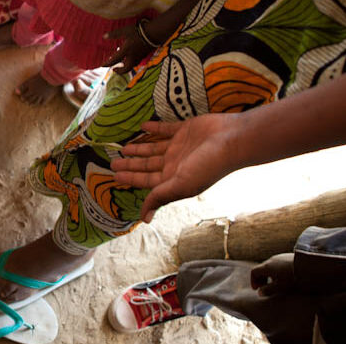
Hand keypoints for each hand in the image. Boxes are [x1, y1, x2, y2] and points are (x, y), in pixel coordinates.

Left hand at [103, 24, 154, 72]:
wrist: (154, 33)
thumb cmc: (139, 31)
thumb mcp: (125, 31)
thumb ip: (114, 34)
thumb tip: (104, 36)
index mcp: (126, 51)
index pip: (114, 61)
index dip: (107, 64)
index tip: (102, 66)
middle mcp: (132, 56)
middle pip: (125, 69)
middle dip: (119, 71)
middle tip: (114, 69)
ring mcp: (140, 56)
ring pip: (132, 66)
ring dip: (126, 67)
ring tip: (122, 63)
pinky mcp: (145, 54)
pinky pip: (137, 62)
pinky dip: (132, 62)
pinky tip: (131, 57)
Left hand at [114, 115, 243, 221]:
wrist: (232, 141)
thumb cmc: (207, 166)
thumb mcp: (180, 185)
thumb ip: (160, 197)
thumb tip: (144, 219)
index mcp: (173, 178)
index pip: (147, 180)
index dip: (130, 178)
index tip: (114, 176)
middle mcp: (175, 163)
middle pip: (147, 165)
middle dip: (131, 165)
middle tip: (113, 162)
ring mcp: (180, 146)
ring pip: (153, 148)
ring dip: (139, 148)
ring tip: (124, 148)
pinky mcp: (186, 129)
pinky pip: (166, 129)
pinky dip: (154, 128)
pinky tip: (142, 126)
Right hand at [250, 253, 295, 295]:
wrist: (308, 266)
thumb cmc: (292, 278)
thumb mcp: (279, 287)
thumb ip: (268, 290)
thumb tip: (260, 293)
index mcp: (266, 267)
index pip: (254, 272)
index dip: (253, 281)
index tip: (257, 289)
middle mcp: (271, 260)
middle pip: (261, 268)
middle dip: (261, 279)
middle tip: (265, 287)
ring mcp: (280, 257)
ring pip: (270, 266)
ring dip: (269, 275)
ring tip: (276, 283)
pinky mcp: (288, 257)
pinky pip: (278, 264)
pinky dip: (277, 271)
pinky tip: (285, 277)